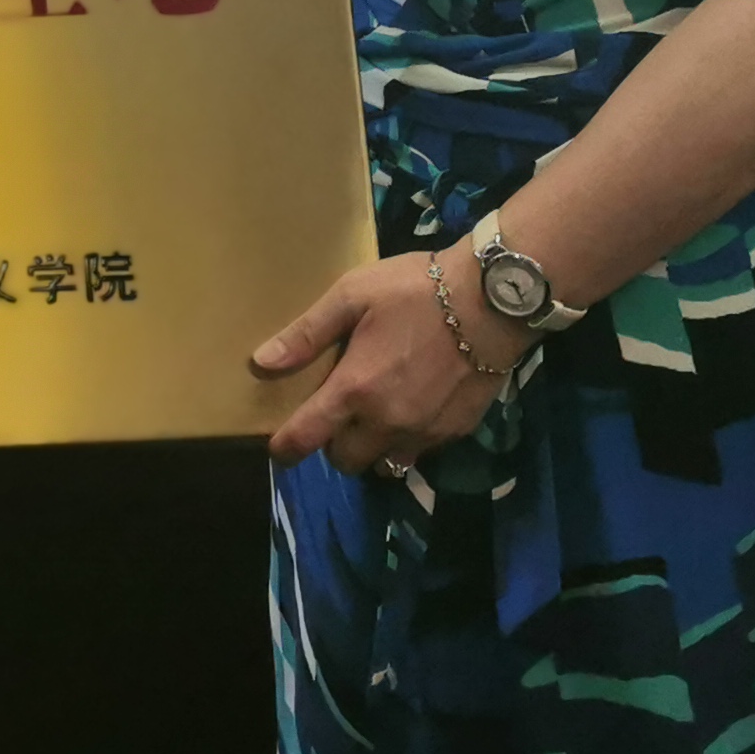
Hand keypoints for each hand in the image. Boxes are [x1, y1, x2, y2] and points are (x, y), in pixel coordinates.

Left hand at [250, 251, 519, 475]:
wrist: (492, 300)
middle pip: (347, 461)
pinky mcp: (457, 430)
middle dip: (335, 445)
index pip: (308, 438)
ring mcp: (425, 431)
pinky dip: (408, 439)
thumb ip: (307, 334)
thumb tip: (262, 363)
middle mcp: (387, 422)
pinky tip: (413, 406)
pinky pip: (420, 450)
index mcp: (355, 391)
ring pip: (385, 463)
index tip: (279, 450)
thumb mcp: (352, 296)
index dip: (286, 449)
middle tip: (339, 414)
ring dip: (373, 448)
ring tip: (376, 415)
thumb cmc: (415, 290)